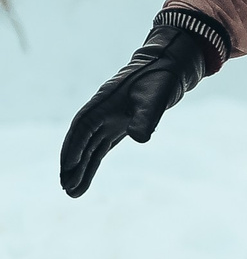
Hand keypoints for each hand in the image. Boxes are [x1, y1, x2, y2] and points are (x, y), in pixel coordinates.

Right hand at [61, 9, 226, 197]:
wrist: (169, 66)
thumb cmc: (160, 79)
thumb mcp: (156, 97)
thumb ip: (146, 117)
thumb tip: (139, 138)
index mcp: (103, 103)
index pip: (83, 128)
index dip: (74, 147)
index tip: (68, 167)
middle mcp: (101, 113)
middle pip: (80, 142)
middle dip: (71, 164)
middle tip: (65, 187)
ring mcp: (107, 120)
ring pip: (88, 149)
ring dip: (79, 169)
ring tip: (71, 192)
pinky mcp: (117, 126)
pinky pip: (98, 149)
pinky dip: (91, 163)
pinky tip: (84, 180)